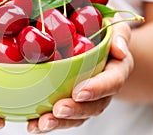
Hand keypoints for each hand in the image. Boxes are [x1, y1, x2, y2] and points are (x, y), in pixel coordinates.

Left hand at [27, 18, 133, 132]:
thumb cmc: (104, 32)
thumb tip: (120, 51)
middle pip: (94, 106)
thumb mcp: (115, 27)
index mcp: (116, 70)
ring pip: (78, 116)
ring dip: (60, 122)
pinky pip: (63, 115)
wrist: (99, 45)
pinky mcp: (73, 101)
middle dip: (76, 111)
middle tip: (58, 110)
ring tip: (41, 124)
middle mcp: (104, 89)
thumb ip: (120, 35)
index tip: (78, 92)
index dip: (97, 89)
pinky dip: (48, 121)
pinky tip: (32, 124)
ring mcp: (89, 99)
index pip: (112, 82)